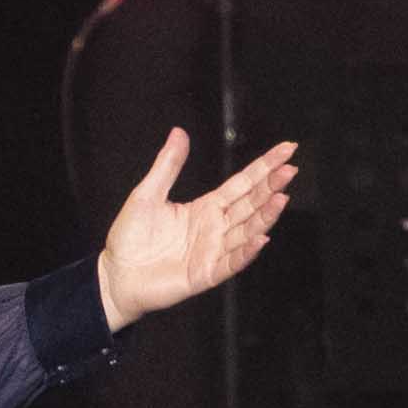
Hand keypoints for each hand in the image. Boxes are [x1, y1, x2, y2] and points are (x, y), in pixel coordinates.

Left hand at [96, 132, 298, 328]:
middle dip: (271, 186)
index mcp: (206, 208)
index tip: (286, 150)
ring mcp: (213, 251)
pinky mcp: (205, 274)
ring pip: (246, 231)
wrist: (116, 274)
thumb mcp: (147, 194)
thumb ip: (167, 165)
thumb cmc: (130, 238)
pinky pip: (231, 262)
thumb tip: (179, 133)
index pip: (243, 183)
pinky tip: (261, 238)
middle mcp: (215, 228)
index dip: (264, 167)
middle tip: (291, 169)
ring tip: (281, 197)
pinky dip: (246, 252)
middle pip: (250, 204)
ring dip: (265, 216)